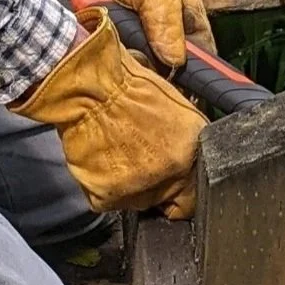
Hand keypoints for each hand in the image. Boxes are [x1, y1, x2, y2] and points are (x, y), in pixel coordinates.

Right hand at [9, 13, 203, 217]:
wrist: (88, 87)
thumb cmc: (125, 85)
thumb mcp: (172, 100)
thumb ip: (185, 134)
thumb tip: (188, 144)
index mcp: (192, 149)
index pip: (197, 190)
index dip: (183, 182)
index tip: (173, 176)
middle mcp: (172, 173)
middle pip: (167, 197)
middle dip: (156, 182)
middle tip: (138, 157)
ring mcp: (140, 189)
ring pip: (137, 200)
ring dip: (130, 184)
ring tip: (116, 153)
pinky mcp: (108, 196)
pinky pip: (108, 199)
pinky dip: (102, 185)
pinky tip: (100, 159)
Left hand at [48, 0, 211, 70]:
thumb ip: (166, 23)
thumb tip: (175, 59)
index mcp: (189, 19)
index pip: (202, 56)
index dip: (195, 73)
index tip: (182, 85)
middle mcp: (169, 35)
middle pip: (172, 71)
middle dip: (157, 69)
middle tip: (142, 56)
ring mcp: (145, 43)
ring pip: (147, 71)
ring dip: (136, 63)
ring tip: (124, 44)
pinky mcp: (123, 47)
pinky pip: (125, 66)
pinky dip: (118, 61)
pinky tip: (112, 47)